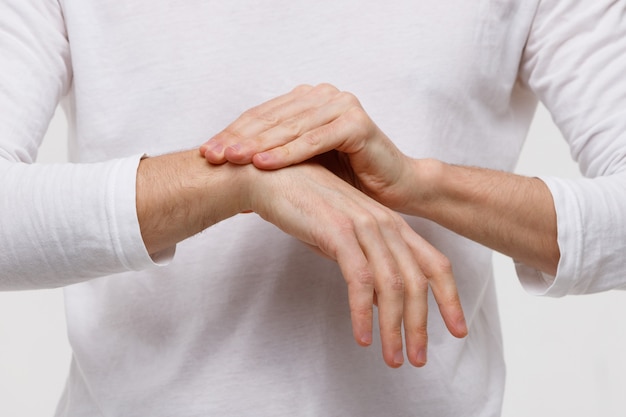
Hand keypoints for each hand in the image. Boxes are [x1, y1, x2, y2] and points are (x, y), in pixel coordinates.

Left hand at [200, 84, 415, 211]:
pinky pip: (315, 140)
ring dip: (258, 144)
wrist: (394, 189)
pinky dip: (288, 153)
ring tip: (232, 160)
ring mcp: (342, 106)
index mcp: (308, 101)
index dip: (234, 133)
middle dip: (239, 138)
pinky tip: (264, 163)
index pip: (264, 116)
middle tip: (212, 156)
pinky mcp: (357, 123)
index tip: (206, 152)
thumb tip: (231, 175)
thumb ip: (272, 161)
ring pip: (291, 127)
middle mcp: (324, 96)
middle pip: (273, 118)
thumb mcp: (304, 167)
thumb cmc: (348, 180)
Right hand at [239, 160, 466, 367]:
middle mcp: (384, 224)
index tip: (458, 330)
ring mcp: (362, 226)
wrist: (268, 178)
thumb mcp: (342, 237)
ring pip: (392, 285)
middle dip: (420, 325)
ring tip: (392, 358)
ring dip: (394, 327)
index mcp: (390, 224)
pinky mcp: (337, 232)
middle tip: (418, 359)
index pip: (433, 264)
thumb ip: (364, 265)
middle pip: (417, 281)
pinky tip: (363, 336)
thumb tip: (379, 303)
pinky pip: (359, 280)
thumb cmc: (302, 206)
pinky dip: (363, 312)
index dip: (450, 299)